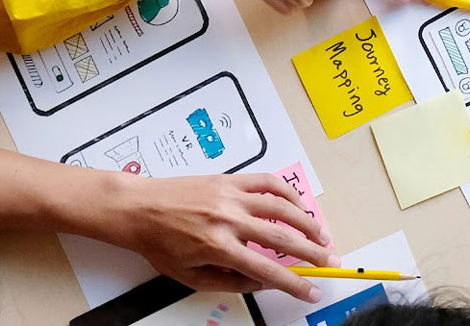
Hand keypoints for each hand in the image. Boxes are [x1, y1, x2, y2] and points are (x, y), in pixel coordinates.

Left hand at [112, 173, 336, 302]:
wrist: (139, 208)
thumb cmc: (160, 242)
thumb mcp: (191, 276)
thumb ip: (230, 282)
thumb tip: (262, 282)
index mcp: (219, 247)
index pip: (268, 269)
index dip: (295, 283)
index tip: (312, 290)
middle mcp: (230, 219)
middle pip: (284, 238)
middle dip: (313, 253)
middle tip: (330, 261)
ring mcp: (232, 196)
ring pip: (282, 207)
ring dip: (307, 222)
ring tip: (322, 235)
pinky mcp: (231, 179)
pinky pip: (268, 182)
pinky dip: (288, 193)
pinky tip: (298, 205)